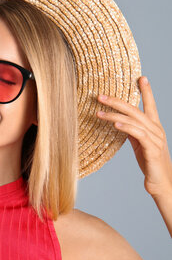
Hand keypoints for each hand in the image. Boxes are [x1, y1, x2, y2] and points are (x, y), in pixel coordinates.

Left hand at [96, 76, 171, 197]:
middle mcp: (156, 129)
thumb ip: (132, 131)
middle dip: (117, 101)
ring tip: (99, 111)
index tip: (140, 77)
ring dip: (115, 115)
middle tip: (100, 96)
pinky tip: (115, 124)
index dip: (146, 91)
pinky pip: (138, 135)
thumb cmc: (150, 162)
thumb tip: (120, 121)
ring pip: (134, 121)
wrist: (161, 182)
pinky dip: (126, 128)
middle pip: (136, 110)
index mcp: (154, 126)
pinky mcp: (152, 150)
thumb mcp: (139, 143)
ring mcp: (155, 139)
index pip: (150, 105)